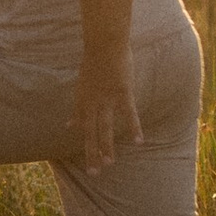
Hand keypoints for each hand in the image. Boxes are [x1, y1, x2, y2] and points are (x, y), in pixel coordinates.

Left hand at [71, 47, 140, 170]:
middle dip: (91, 153)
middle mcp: (92, 102)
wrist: (104, 42)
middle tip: (93, 172)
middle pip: (90, 132)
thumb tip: (76, 108)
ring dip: (106, 147)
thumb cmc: (95, 56)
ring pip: (105, 128)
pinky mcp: (122, 93)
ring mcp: (106, 99)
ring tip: (108, 164)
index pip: (81, 121)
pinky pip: (129, 115)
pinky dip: (134, 128)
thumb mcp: (84, 77)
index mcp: (83, 96)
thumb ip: (82, 95)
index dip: (79, 132)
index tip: (81, 145)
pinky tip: (138, 142)